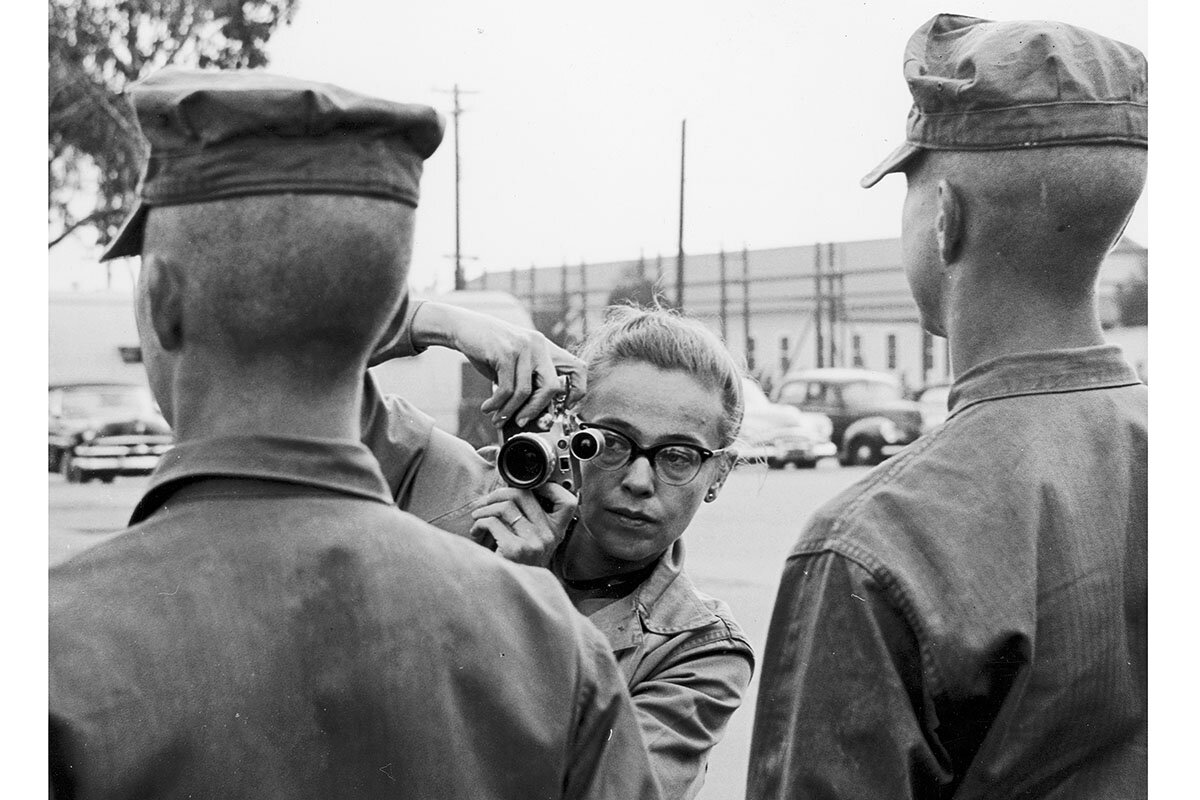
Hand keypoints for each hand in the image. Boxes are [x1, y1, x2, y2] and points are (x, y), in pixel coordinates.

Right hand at [409, 302, 585, 427]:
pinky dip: (497, 404)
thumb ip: (525, 383)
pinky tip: (488, 407)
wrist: (461, 327)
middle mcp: (539, 345)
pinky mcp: (505, 352)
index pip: (577, 368)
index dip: (577, 391)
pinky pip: (506, 389)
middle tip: (523, 422)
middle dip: (538, 410)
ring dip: (510, 411)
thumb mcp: (513, 364)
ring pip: (525, 392)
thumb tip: (533, 416)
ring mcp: (523, 347)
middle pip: (552, 387)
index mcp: (545, 348)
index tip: (564, 408)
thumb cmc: (488, 350)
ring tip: (498, 418)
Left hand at [469, 483, 576, 566]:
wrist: (511, 595)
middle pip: (525, 494)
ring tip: (477, 517)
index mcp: (556, 532)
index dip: (547, 487)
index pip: (566, 501)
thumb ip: (531, 519)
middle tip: (486, 503)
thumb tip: (508, 490)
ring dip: (484, 509)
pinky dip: (479, 523)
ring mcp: (534, 542)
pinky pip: (493, 522)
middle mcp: (548, 536)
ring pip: (506, 506)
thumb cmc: (518, 566)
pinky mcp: (515, 550)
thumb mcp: (534, 543)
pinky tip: (476, 531)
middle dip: (498, 494)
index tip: (523, 488)